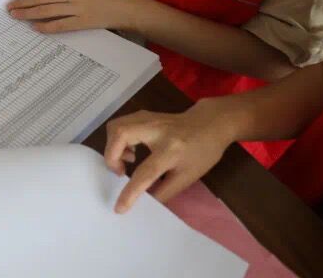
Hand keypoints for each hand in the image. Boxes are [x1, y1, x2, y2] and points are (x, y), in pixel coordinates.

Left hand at [7, 0, 138, 33]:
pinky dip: (45, 27)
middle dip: (23, 3)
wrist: (127, 7)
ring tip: (16, 16)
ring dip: (28, 14)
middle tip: (9, 8)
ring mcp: (77, 7)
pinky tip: (35, 27)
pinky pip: (59, 25)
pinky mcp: (82, 22)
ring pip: (46, 11)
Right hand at [103, 100, 234, 212]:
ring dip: (113, 146)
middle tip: (119, 172)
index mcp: (172, 150)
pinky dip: (118, 139)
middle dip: (111, 156)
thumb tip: (144, 203)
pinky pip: (121, 124)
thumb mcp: (188, 176)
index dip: (130, 192)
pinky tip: (130, 149)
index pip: (146, 172)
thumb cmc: (203, 151)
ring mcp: (149, 118)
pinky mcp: (144, 114)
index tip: (119, 208)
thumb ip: (165, 191)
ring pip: (117, 126)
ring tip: (126, 161)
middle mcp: (157, 130)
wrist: (211, 123)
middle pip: (121, 134)